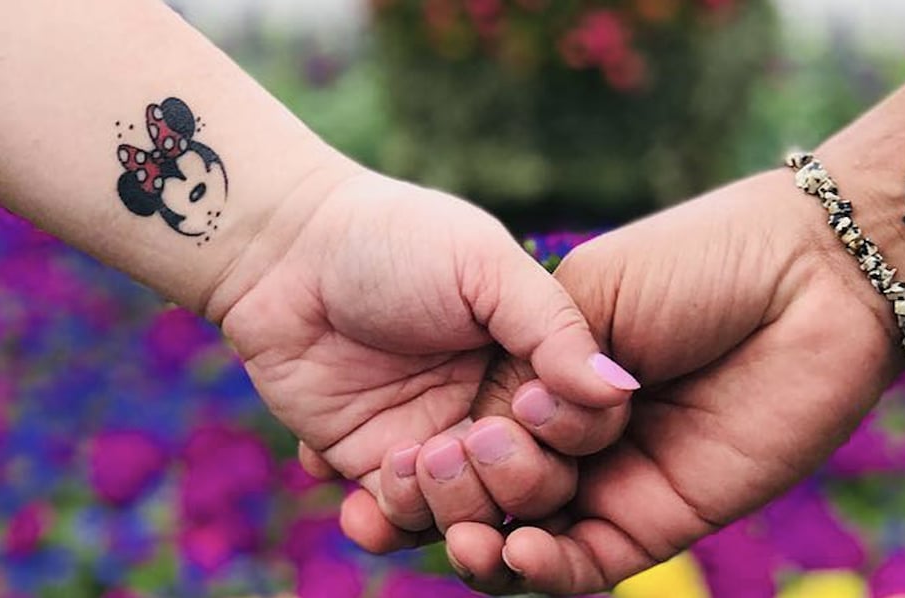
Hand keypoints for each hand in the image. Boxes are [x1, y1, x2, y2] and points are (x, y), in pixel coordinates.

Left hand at [215, 170, 638, 523]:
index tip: (526, 407)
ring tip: (412, 456)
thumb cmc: (396, 239)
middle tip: (466, 439)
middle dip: (509, 482)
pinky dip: (390, 520)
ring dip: (448, 504)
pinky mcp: (373, 466)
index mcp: (537, 365)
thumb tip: (618, 391)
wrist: (286, 250)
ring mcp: (437, 445)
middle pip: (536, 492)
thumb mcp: (486, 266)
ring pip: (470, 520)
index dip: (567, 439)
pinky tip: (373, 482)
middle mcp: (496, 413)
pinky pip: (398, 523)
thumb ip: (554, 327)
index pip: (583, 432)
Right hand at [342, 169, 904, 593]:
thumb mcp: (583, 301)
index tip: (373, 459)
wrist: (804, 278)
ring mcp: (612, 480)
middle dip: (450, 496)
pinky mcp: (660, 520)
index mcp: (542, 375)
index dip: (423, 455)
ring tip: (466, 532)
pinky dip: (545, 569)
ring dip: (484, 542)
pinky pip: (587, 564)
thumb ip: (520, 370)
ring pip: (528, 538)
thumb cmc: (692, 263)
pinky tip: (517, 549)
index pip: (465, 433)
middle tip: (430, 473)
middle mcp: (571, 437)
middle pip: (489, 493)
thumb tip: (465, 435)